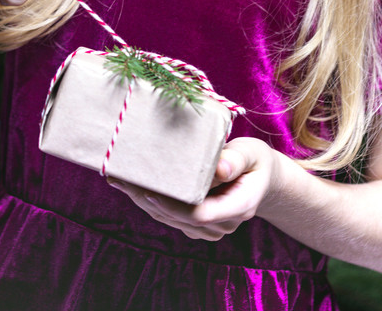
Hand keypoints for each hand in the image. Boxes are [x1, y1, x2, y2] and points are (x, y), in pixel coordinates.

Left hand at [106, 137, 279, 240]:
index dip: (175, 207)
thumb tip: (220, 168)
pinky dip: (151, 202)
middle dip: (150, 200)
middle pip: (181, 218)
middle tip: (123, 179)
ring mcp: (210, 228)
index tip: (152, 192)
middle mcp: (223, 224)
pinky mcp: (197, 224)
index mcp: (240, 207)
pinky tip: (132, 186)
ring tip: (121, 179)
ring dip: (144, 201)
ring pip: (171, 219)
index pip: (202, 215)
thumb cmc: (255, 161)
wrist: (261, 178)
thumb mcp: (252, 153)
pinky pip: (171, 217)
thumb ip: (236, 159)